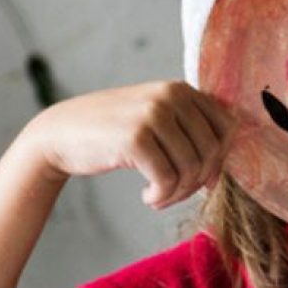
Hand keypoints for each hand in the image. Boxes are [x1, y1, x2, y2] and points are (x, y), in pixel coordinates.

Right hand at [21, 81, 235, 209]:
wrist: (59, 133)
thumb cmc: (113, 133)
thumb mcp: (155, 119)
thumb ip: (189, 132)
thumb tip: (219, 174)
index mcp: (181, 89)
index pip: (227, 128)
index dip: (220, 159)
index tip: (199, 178)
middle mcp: (171, 95)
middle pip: (213, 151)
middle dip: (197, 182)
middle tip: (173, 193)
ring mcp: (153, 114)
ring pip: (192, 169)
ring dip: (177, 193)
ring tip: (158, 197)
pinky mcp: (136, 138)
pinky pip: (168, 180)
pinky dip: (161, 197)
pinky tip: (146, 198)